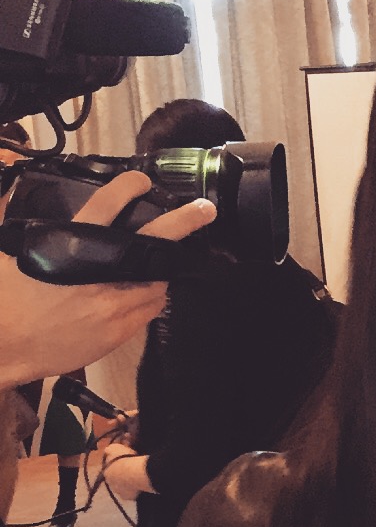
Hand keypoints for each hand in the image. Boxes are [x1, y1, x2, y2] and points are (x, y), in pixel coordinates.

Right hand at [0, 172, 215, 388]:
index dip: (127, 188)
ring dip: (161, 270)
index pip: (105, 205)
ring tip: (160, 264)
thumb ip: (34, 228)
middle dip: (183, 222)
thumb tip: (21, 195)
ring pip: (157, 280)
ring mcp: (113, 302)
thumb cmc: (8, 299)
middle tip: (205, 210)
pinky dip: (149, 298)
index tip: (144, 181)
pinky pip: (149, 308)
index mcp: (69, 246)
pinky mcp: (120, 329)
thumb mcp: (15, 254)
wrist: (5, 345)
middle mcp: (98, 273)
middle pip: (151, 241)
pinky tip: (141, 294)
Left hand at [99, 443, 152, 499]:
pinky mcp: (129, 497)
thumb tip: (108, 451)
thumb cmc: (125, 459)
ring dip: (128, 483)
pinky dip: (135, 490)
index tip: (123, 461)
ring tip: (137, 478)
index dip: (116, 465)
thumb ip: (110, 450)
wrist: (136, 473)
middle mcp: (110, 484)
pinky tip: (141, 485)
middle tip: (130, 469)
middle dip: (121, 475)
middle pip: (115, 479)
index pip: (109, 469)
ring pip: (123, 487)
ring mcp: (120, 492)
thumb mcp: (114, 448)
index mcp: (105, 471)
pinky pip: (132, 493)